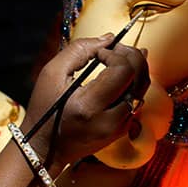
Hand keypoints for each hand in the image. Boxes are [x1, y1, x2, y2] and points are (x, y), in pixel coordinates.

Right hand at [26, 35, 149, 167]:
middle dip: (132, 56)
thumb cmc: (45, 109)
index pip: (122, 71)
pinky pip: (137, 100)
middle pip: (139, 78)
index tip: (100, 52)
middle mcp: (110, 120)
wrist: (47, 148)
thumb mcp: (52, 74)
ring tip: (122, 55)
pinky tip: (124, 72)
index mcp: (89, 107)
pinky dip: (133, 82)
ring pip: (143, 89)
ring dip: (136, 67)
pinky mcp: (123, 131)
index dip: (116, 53)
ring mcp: (119, 128)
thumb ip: (79, 51)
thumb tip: (109, 38)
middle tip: (116, 48)